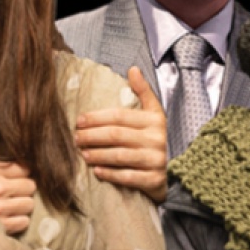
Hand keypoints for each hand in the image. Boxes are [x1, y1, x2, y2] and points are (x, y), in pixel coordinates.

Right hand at [0, 161, 36, 234]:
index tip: (19, 177)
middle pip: (30, 186)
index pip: (23, 169)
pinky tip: (11, 219)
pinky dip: (19, 220)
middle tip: (18, 192)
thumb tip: (15, 161)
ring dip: (23, 205)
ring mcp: (2, 209)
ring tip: (15, 206)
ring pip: (28, 204)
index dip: (22, 173)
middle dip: (25, 189)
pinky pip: (22, 222)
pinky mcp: (2, 226)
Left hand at [75, 66, 167, 201]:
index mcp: (154, 120)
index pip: (120, 116)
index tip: (79, 121)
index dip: (97, 117)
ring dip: (97, 155)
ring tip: (83, 153)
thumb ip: (143, 92)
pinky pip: (128, 177)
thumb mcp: (153, 114)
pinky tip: (96, 171)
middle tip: (75, 138)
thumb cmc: (154, 139)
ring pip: (120, 156)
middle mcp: (157, 139)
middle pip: (116, 135)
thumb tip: (133, 69)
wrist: (174, 171)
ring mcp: (156, 160)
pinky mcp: (154, 179)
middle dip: (92, 136)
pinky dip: (110, 174)